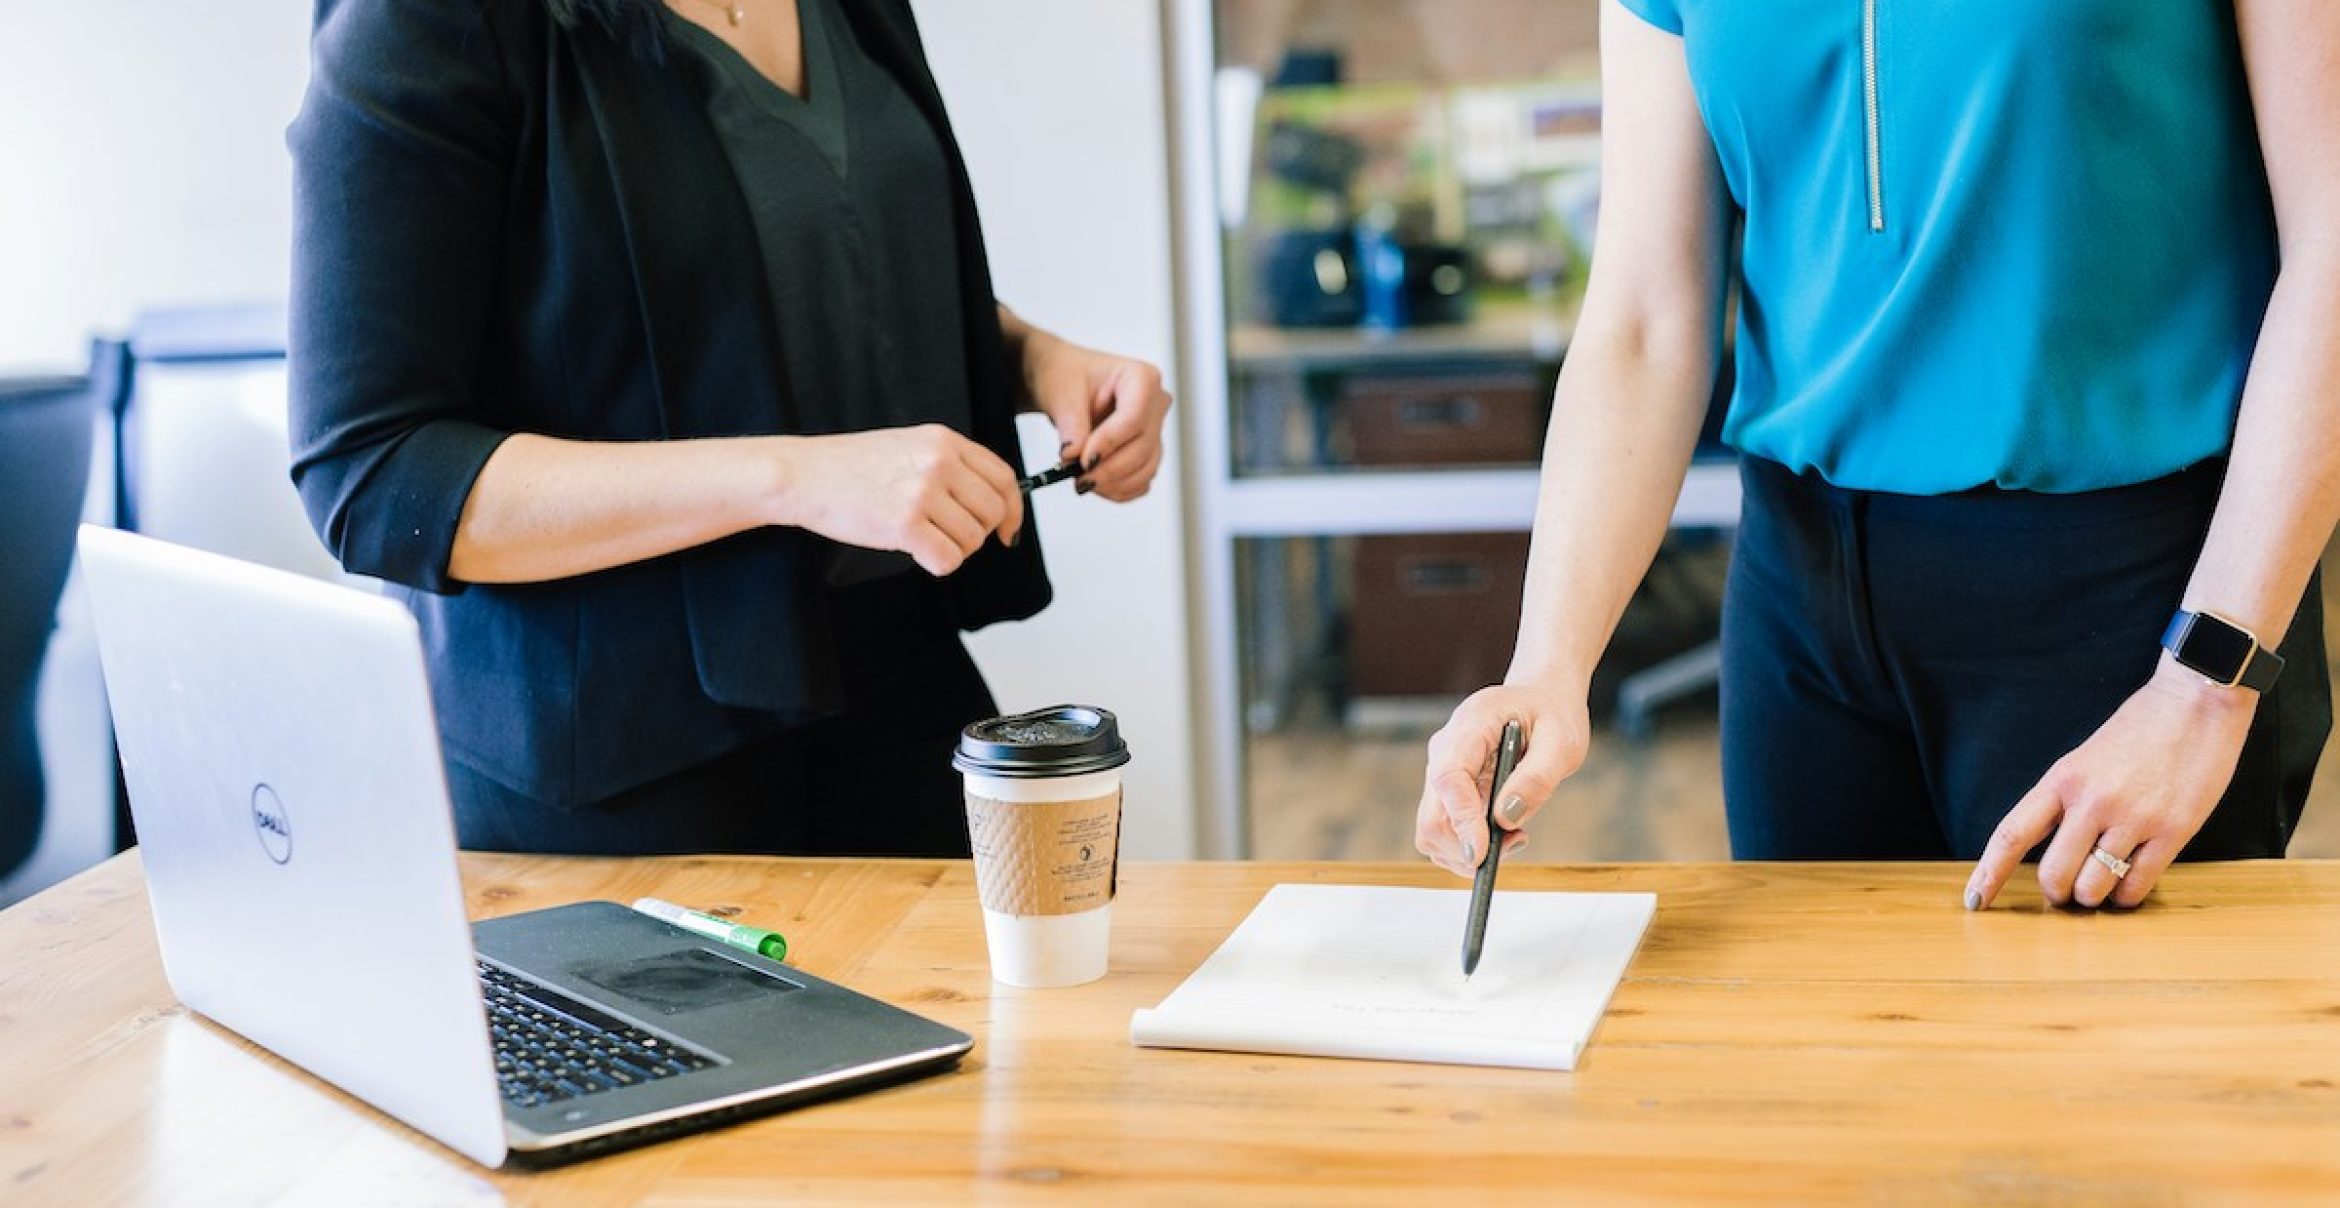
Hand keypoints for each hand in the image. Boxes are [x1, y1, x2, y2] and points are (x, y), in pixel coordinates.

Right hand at [769, 424, 1023, 576]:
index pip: (1003, 477)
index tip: (1007, 529)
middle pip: (992, 512)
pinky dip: (937, 564)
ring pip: (971, 539)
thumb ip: (948, 465)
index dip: (1013, 509)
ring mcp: (923, 493)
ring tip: (924, 540)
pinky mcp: (905, 524)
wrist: (804, 475)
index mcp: (944, 441)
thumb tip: (988, 502)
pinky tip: (917, 553)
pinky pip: (948, 559)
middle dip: (977, 534)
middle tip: (950, 538)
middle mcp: (939, 463)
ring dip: (953, 549)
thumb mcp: (908, 446)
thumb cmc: (850, 466)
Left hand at [1021, 331, 1172, 501]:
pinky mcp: (1148, 453)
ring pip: (1146, 468)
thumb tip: (1073, 455)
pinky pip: (1141, 481)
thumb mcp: (1061, 394)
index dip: (1109, 443)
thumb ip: (1070, 424)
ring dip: (1113, 482)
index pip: (1134, 418)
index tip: (1083, 460)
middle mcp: (1155, 404)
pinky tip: (1095, 484)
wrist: (1064, 385)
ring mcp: (1155, 430)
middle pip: (1142, 447)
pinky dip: (1118, 489)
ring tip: (1081, 480)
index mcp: (1141, 377)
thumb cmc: (1066, 376)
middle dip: (1108, 469)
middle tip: (1076, 477)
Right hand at [1414, 681, 1591, 876]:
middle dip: (1467, 846)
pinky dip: (1471, 845)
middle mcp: (1444, 750)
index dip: (1462, 820)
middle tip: (1517, 841)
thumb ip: (1536, 778)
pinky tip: (1504, 830)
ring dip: (1471, 850)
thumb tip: (1506, 819)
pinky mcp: (1447, 792)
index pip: (1449, 779)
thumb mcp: (1562, 741)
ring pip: (1433, 831)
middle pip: (1432, 816)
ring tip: (1515, 833)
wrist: (1539, 698)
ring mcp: (1441, 772)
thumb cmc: (1551, 714)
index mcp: (1470, 726)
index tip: (1482, 854)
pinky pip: (1445, 832)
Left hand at [1966, 657, 2257, 910]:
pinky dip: (2127, 896)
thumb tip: (2046, 851)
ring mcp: (2133, 817)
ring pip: (2094, 887)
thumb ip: (2063, 801)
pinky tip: (2127, 886)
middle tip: (2066, 892)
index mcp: (2061, 779)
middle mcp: (2091, 800)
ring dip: (2093, 897)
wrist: (2196, 703)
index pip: (2012, 834)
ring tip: (2101, 888)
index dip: (1989, 873)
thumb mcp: (2083, 760)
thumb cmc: (2137, 732)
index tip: (1974, 901)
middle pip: (2053, 874)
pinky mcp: (2173, 830)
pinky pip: (2137, 885)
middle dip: (2057, 894)